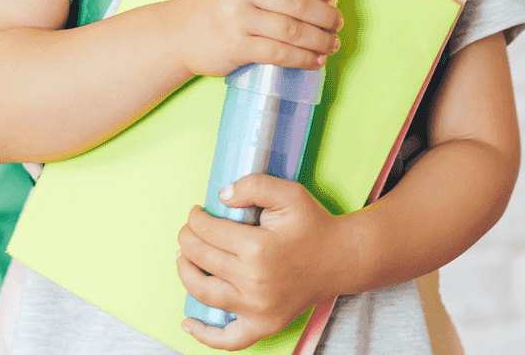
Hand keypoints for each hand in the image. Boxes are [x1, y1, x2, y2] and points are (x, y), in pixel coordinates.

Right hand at [160, 0, 341, 77]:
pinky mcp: (237, 46)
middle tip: (336, 22)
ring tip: (331, 43)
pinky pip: (279, 53)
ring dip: (319, 40)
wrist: (179, 32)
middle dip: (325, 16)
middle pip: (295, 3)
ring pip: (291, 30)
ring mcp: (236, 18)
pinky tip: (315, 60)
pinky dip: (302, 59)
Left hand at [177, 174, 353, 349]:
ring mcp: (257, 308)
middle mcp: (254, 282)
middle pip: (201, 258)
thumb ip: (253, 186)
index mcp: (258, 249)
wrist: (340, 259)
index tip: (196, 213)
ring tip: (185, 259)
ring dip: (186, 273)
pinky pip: (228, 339)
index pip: (208, 232)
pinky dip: (204, 335)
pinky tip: (188, 323)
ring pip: (203, 293)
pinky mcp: (263, 325)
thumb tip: (221, 197)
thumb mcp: (288, 193)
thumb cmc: (314, 226)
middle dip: (187, 239)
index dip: (196, 218)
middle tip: (189, 230)